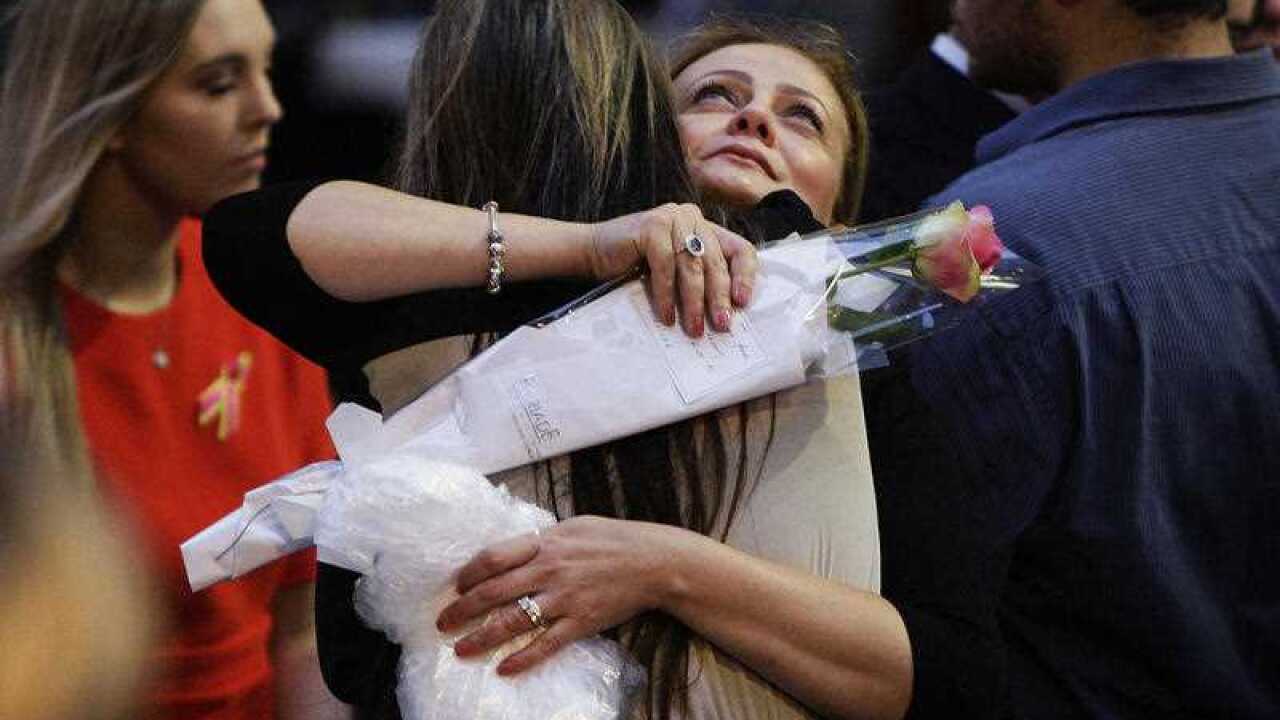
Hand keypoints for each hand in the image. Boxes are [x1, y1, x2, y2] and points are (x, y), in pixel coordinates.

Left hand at [436, 516, 678, 674]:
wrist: (654, 561)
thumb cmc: (613, 539)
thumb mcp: (573, 527)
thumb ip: (541, 540)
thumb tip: (510, 551)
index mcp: (545, 543)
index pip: (493, 557)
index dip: (468, 573)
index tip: (456, 586)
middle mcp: (549, 570)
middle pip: (493, 592)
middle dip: (462, 610)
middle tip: (443, 623)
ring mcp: (565, 598)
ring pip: (513, 621)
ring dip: (482, 638)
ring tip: (461, 650)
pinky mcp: (581, 622)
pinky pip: (546, 644)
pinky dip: (524, 659)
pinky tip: (505, 668)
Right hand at [589, 204, 756, 336]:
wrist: (592, 253)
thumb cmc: (635, 269)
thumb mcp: (676, 274)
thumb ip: (699, 282)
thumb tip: (726, 316)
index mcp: (705, 228)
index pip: (740, 249)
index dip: (746, 276)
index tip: (742, 303)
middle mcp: (692, 218)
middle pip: (716, 262)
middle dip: (718, 298)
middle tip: (721, 325)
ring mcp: (672, 218)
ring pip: (692, 266)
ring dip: (693, 303)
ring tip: (693, 329)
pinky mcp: (652, 225)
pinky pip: (666, 265)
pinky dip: (667, 294)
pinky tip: (666, 315)